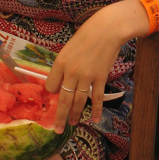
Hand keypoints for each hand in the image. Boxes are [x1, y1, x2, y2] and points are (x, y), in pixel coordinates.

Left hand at [45, 10, 125, 132]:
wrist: (107, 30)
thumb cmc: (87, 36)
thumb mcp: (69, 49)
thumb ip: (64, 66)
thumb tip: (61, 83)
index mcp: (60, 63)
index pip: (51, 86)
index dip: (53, 92)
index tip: (56, 94)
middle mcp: (71, 72)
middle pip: (63, 99)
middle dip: (60, 116)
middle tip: (57, 129)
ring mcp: (86, 76)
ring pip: (78, 101)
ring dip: (75, 114)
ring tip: (72, 124)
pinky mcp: (100, 77)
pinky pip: (96, 98)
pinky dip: (96, 110)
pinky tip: (94, 119)